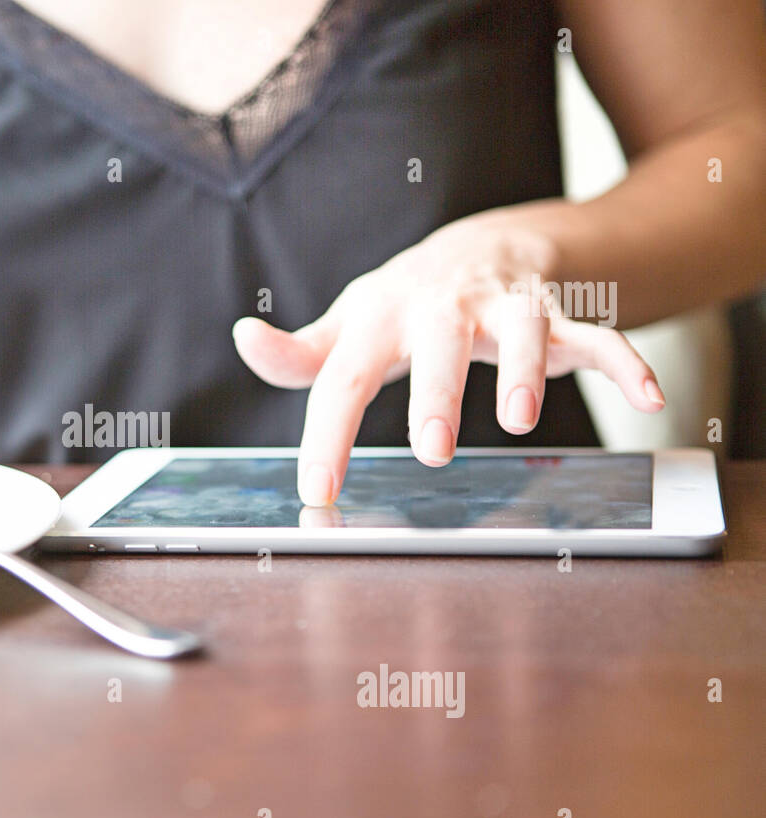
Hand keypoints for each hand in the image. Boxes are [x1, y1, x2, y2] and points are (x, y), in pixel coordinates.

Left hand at [233, 214, 666, 505]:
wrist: (475, 248)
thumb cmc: (398, 306)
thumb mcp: (345, 325)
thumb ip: (299, 354)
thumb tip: (245, 339)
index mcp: (380, 318)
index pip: (345, 379)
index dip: (328, 435)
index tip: (317, 491)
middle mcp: (442, 309)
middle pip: (440, 347)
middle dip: (439, 395)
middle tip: (432, 452)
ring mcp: (504, 310)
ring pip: (524, 330)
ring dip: (527, 370)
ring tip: (521, 421)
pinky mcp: (557, 316)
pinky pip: (598, 333)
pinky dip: (628, 359)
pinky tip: (652, 396)